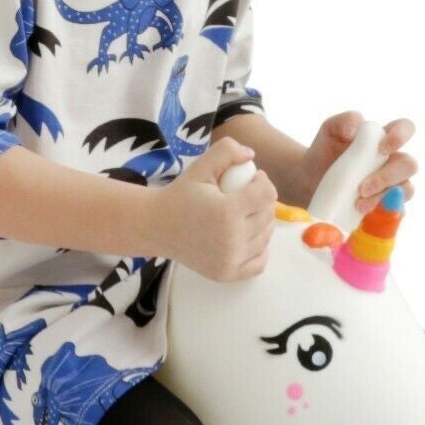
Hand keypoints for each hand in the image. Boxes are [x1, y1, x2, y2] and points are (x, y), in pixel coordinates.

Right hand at [151, 138, 276, 281]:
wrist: (157, 227)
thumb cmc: (180, 195)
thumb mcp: (200, 166)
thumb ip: (227, 150)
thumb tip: (251, 155)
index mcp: (227, 212)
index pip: (267, 195)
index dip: (264, 182)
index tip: (254, 179)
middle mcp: (231, 239)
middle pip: (268, 216)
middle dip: (264, 201)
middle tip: (249, 194)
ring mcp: (230, 260)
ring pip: (265, 237)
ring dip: (262, 223)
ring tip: (247, 213)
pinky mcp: (227, 274)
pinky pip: (259, 262)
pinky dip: (260, 249)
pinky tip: (248, 235)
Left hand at [300, 111, 417, 215]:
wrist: (309, 178)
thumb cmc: (325, 150)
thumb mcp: (329, 130)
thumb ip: (344, 121)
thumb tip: (356, 129)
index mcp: (384, 138)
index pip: (406, 129)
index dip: (401, 136)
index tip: (383, 148)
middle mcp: (393, 161)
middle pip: (409, 166)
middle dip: (388, 177)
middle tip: (363, 187)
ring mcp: (391, 184)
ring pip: (405, 191)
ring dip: (384, 198)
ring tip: (358, 204)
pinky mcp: (385, 206)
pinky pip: (395, 213)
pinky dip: (383, 215)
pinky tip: (364, 216)